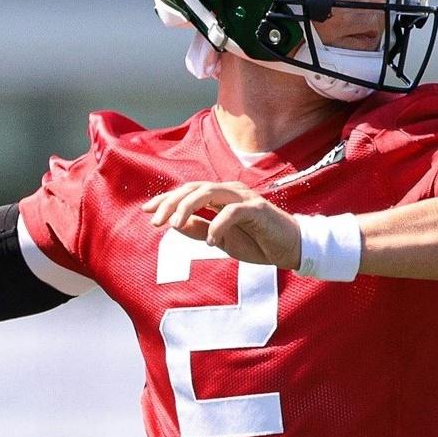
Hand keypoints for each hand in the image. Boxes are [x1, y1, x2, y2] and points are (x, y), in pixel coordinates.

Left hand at [144, 181, 301, 268]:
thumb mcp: (221, 239)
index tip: (146, 210)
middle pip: (194, 188)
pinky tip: (211, 242)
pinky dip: (218, 225)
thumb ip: (199, 229)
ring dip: (188, 208)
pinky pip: (232, 212)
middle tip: (156, 221)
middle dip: (171, 202)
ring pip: (209, 192)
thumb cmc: (257, 241)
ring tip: (174, 226)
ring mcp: (244, 197)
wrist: (290, 248)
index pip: (188, 191)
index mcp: (220, 197)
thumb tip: (174, 225)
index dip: (166, 199)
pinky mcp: (257, 209)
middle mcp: (230, 192)